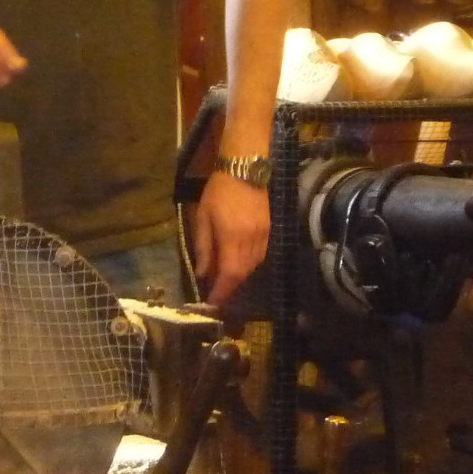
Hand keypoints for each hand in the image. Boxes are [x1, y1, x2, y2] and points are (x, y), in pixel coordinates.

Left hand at [191, 170, 269, 307]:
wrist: (245, 169)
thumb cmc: (219, 191)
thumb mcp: (203, 217)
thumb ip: (203, 247)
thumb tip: (202, 274)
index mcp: (232, 238)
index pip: (229, 275)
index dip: (222, 292)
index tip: (213, 303)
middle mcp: (251, 240)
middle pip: (243, 274)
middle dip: (230, 287)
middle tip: (217, 293)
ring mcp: (263, 236)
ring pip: (253, 266)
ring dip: (239, 275)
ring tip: (225, 278)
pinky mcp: (270, 230)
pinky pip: (260, 255)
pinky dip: (249, 263)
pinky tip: (239, 261)